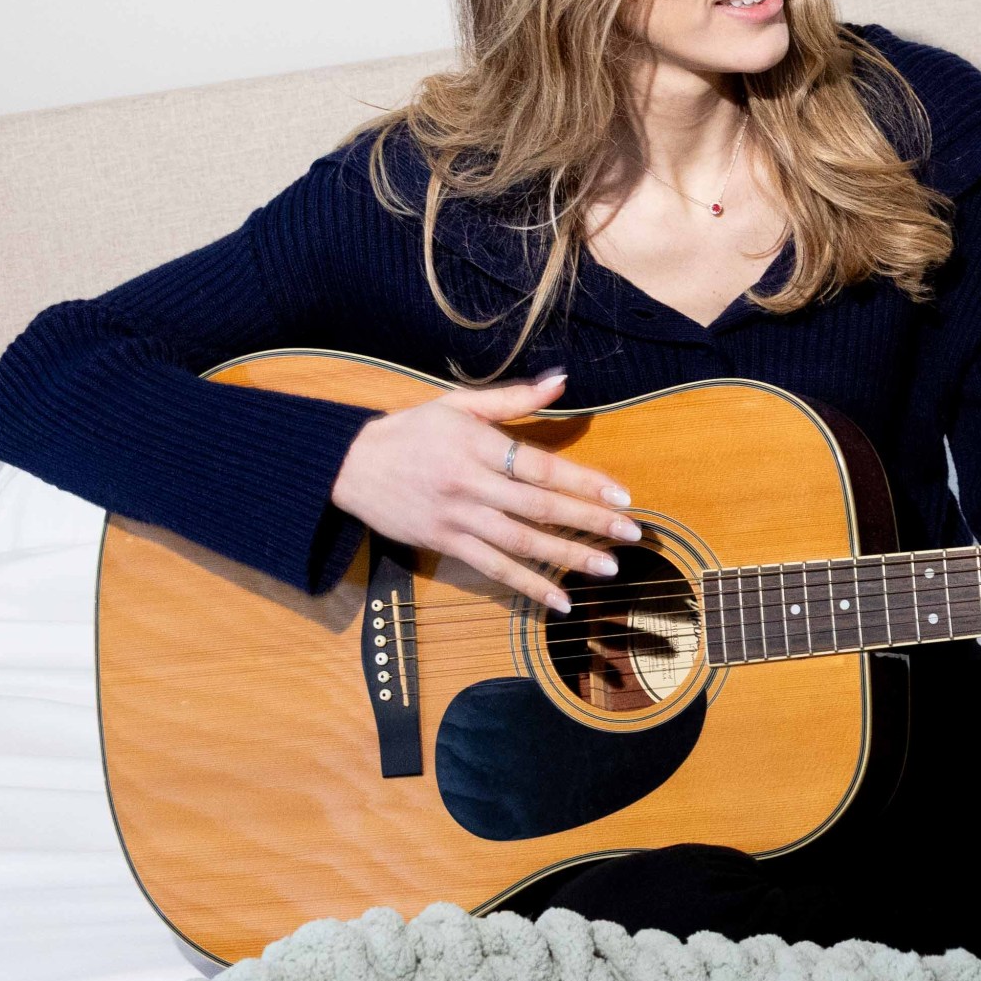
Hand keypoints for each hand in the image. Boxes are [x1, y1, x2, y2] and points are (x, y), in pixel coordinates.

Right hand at [330, 366, 640, 610]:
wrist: (350, 466)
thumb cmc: (411, 430)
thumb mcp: (458, 405)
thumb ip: (512, 397)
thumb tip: (562, 380)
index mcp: (476, 445)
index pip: (540, 465)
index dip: (584, 481)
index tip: (622, 494)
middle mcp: (470, 483)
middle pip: (539, 506)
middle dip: (588, 521)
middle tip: (631, 533)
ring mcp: (457, 518)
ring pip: (521, 542)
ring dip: (567, 557)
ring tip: (607, 568)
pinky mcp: (444, 544)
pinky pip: (492, 569)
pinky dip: (527, 586)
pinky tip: (558, 601)